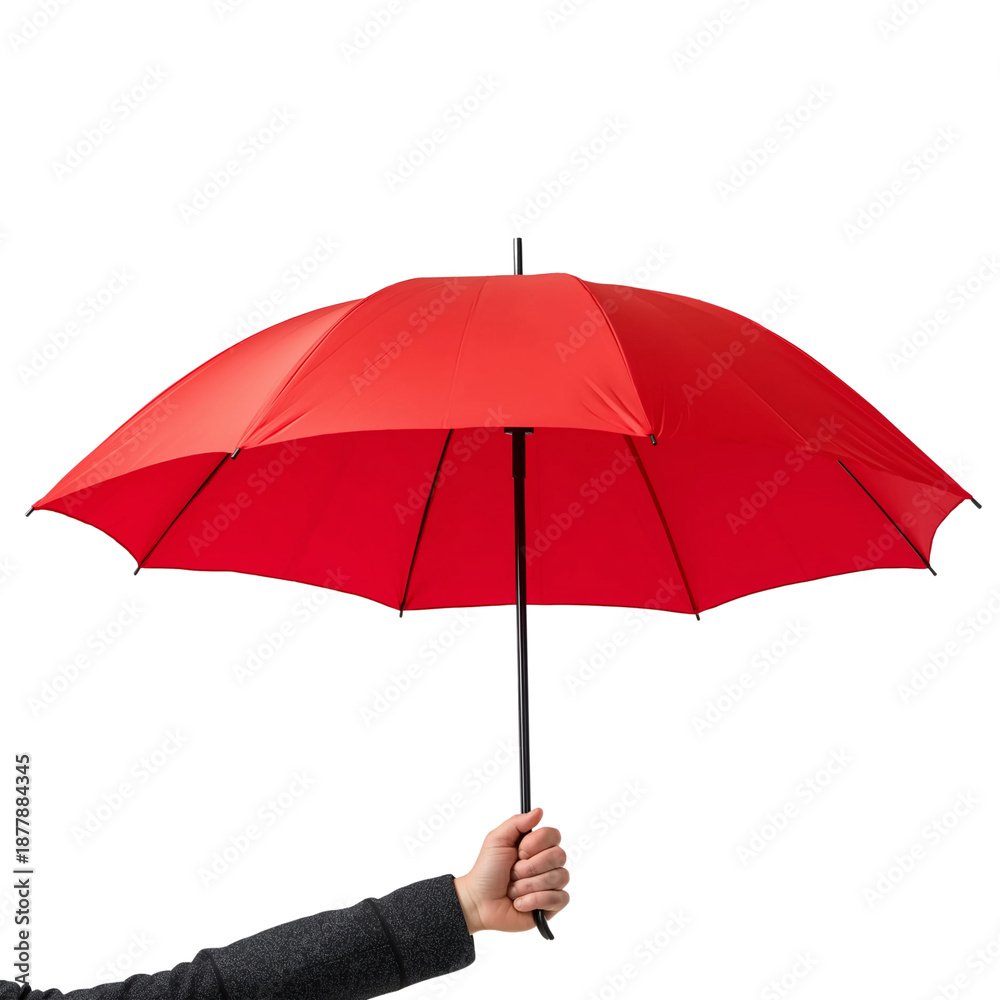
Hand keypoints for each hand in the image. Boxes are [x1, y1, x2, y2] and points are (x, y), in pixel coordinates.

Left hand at [453, 807, 569, 933]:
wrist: (479, 902)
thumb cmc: (487, 871)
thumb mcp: (497, 839)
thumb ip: (517, 822)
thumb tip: (539, 811)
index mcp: (536, 846)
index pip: (554, 835)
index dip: (537, 843)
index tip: (520, 851)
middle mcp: (547, 863)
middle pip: (559, 856)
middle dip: (530, 867)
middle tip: (513, 873)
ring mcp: (551, 884)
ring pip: (558, 877)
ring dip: (528, 885)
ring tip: (513, 890)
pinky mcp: (551, 906)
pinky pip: (559, 899)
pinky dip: (535, 900)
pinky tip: (520, 903)